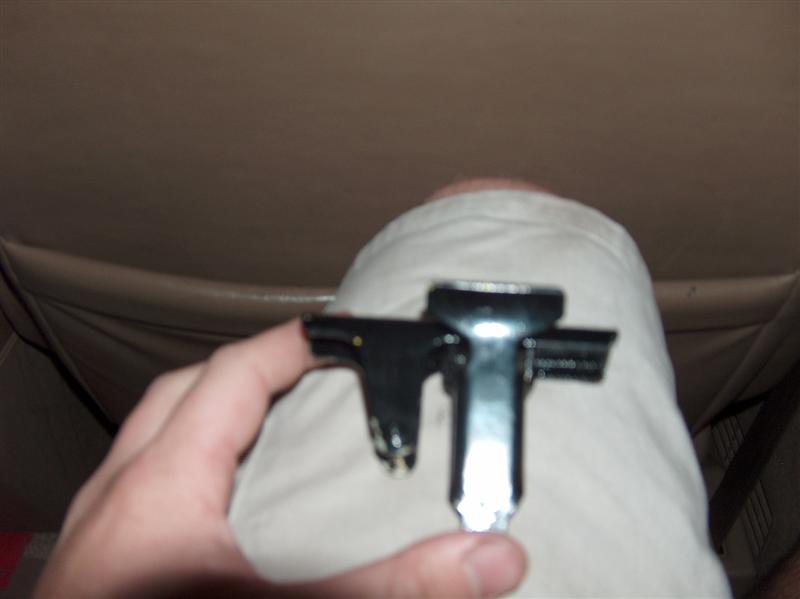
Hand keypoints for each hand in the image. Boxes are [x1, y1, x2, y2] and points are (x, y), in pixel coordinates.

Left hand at [35, 319, 526, 597]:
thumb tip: (489, 557)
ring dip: (209, 412)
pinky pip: (138, 482)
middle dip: (247, 367)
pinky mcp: (92, 565)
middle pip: (182, 392)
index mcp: (164, 489)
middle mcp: (118, 498)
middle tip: (306, 367)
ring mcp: (97, 531)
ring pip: (150, 436)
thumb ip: (393, 585)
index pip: (231, 376)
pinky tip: (217, 500)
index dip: (289, 345)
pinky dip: (185, 463)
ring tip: (267, 418)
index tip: (338, 332)